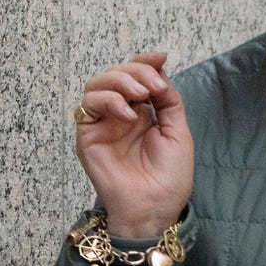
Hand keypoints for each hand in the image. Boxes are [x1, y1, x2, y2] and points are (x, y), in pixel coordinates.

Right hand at [74, 52, 193, 236]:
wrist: (155, 208)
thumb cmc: (169, 178)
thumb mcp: (178, 131)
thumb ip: (169, 100)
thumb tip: (159, 68)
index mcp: (142, 112)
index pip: (136, 75)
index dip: (144, 62)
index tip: (160, 58)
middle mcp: (120, 114)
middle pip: (117, 74)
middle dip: (136, 71)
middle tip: (151, 86)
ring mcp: (102, 123)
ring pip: (98, 83)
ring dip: (120, 81)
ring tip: (140, 95)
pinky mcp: (88, 135)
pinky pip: (88, 105)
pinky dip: (108, 101)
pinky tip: (128, 115)